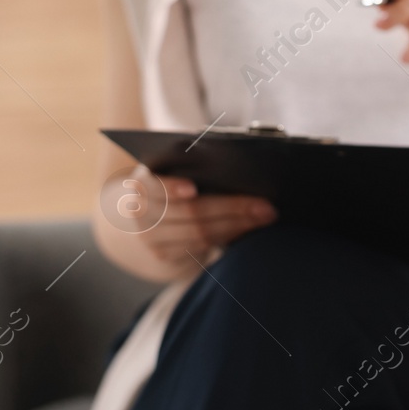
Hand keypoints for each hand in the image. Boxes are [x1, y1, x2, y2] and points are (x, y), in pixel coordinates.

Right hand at [108, 168, 276, 271]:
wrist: (149, 222)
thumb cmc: (174, 185)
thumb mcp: (175, 170)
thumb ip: (195, 162)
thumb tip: (235, 154)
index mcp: (144, 181)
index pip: (155, 184)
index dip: (172, 187)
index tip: (193, 189)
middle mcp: (142, 210)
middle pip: (191, 211)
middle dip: (232, 207)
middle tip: (266, 205)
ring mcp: (151, 236)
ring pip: (200, 232)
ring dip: (238, 224)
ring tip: (266, 216)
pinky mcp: (165, 255)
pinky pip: (203, 246)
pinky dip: (230, 235)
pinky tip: (249, 228)